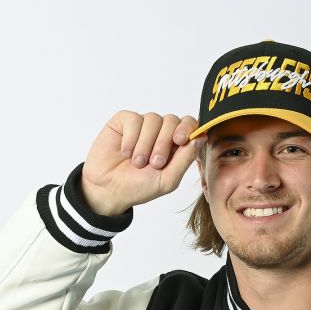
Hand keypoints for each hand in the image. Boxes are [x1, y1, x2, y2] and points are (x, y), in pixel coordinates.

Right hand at [81, 111, 203, 215]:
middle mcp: (160, 132)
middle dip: (164, 142)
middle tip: (155, 163)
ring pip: (153, 119)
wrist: (108, 190)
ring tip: (137, 162)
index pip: (189, 124)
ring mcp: (142, 125)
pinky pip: (134, 119)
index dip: (187, 127)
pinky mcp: (124, 121)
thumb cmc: (138, 187)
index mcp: (175, 145)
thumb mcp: (167, 180)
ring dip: (146, 143)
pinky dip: (131, 137)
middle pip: (172, 120)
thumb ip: (185, 159)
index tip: (180, 140)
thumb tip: (202, 135)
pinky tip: (125, 152)